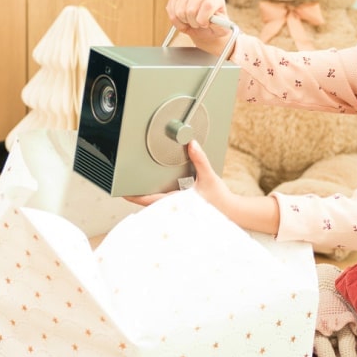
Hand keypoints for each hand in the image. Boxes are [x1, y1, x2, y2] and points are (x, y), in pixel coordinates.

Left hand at [127, 141, 278, 235]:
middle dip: (138, 197)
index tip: (124, 192)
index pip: (150, 200)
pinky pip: (166, 204)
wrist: (232, 212)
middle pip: (150, 203)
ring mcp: (179, 209)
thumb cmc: (220, 199)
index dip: (135, 196)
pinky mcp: (184, 208)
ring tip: (138, 190)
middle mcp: (175, 207)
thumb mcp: (208, 177)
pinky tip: (158, 193)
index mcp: (177, 201)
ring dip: (148, 198)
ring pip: (157, 205)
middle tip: (126, 189)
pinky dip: (159, 198)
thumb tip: (191, 144)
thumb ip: (200, 159)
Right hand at [166, 0, 232, 55]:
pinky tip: (183, 20)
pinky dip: (176, 21)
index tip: (204, 24)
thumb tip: (213, 21)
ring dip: (185, 22)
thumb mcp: (222, 29)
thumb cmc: (214, 26)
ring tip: (192, 22)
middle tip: (198, 24)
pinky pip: (171, 11)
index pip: (208, 5)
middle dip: (194, 22)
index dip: (204, 19)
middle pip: (191, 9)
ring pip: (180, 11)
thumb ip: (220, 25)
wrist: (205, 25)